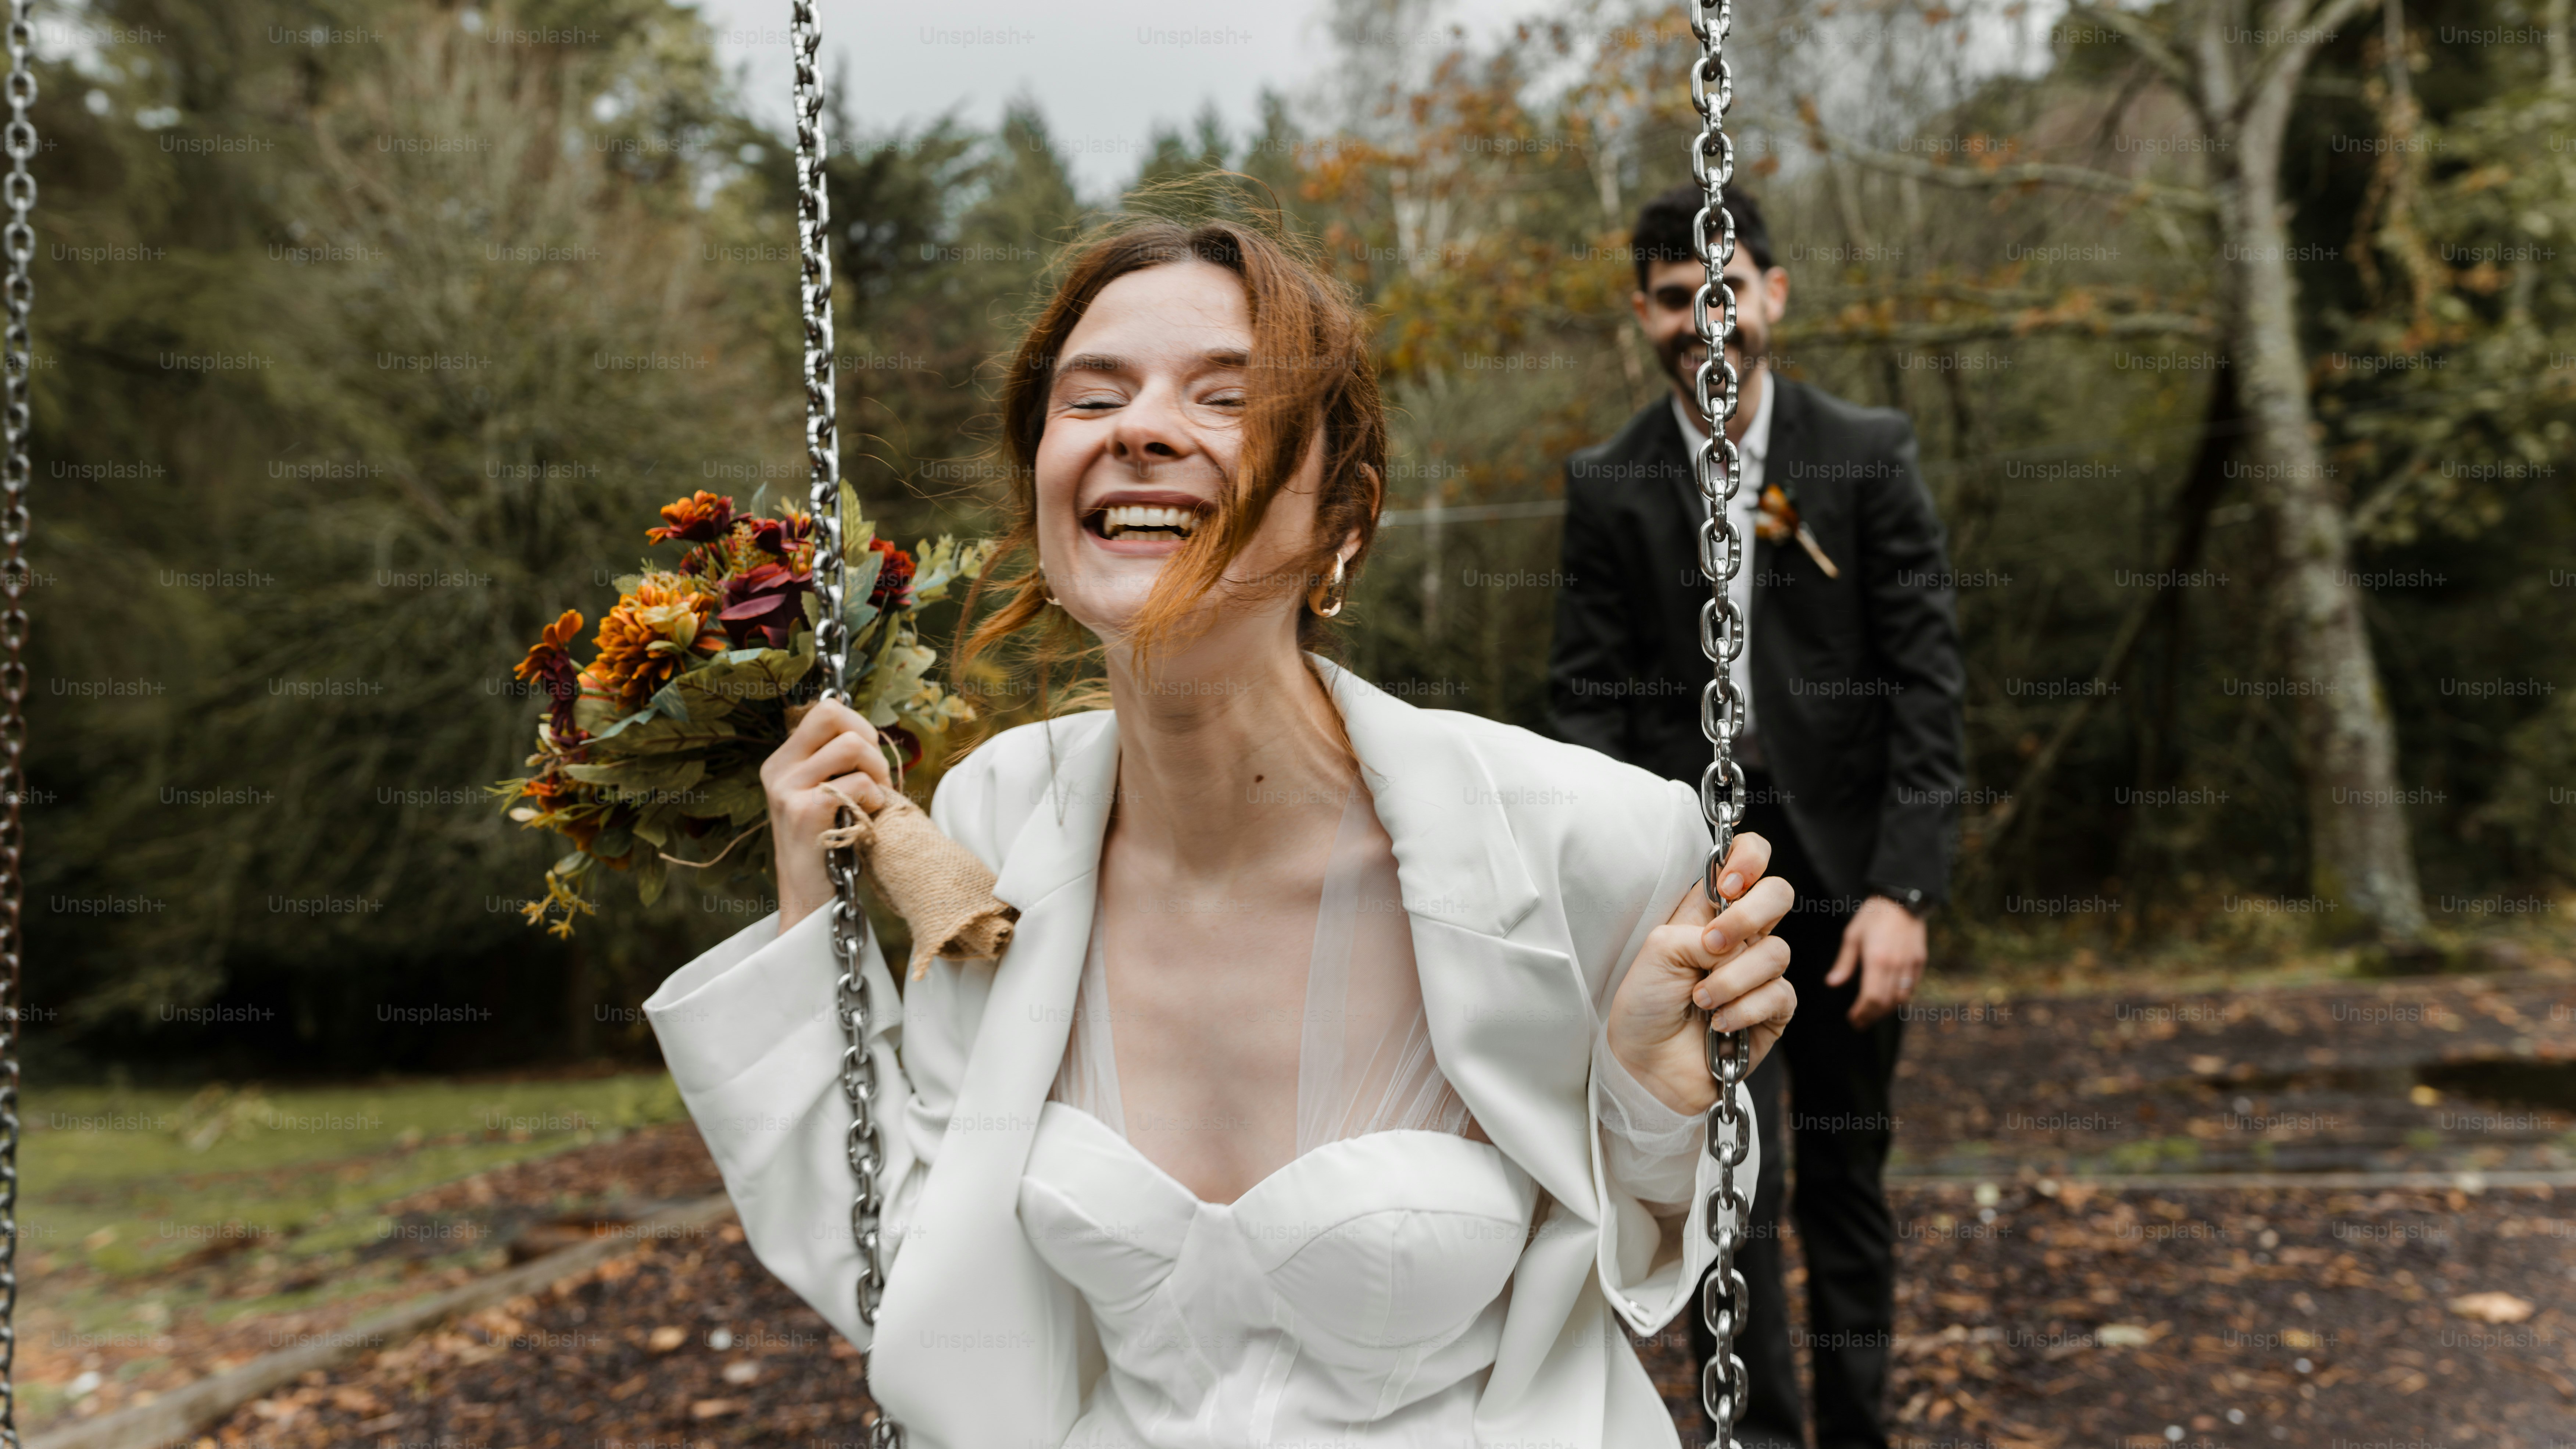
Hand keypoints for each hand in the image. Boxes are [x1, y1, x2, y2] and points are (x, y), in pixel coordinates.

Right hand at [761, 698, 893, 935]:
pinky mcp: (804, 813)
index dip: (857, 726)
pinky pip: (858, 783)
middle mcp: (778, 770)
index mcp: (781, 762)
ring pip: (852, 745)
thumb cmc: (828, 845)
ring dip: (876, 771)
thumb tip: (867, 733)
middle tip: (874, 777)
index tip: (867, 761)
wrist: (809, 900)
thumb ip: (835, 764)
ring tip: (874, 800)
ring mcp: (787, 790)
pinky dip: (875, 798)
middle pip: (833, 714)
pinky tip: (868, 818)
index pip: (825, 710)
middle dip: (867, 740)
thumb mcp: (823, 796)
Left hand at [1604, 833, 1798, 1115]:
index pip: (1748, 859)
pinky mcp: (1774, 1009)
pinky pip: (1779, 994)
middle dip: (1749, 916)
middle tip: (1714, 945)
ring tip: (1701, 1001)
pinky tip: (1719, 1024)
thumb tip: (1732, 937)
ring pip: (1777, 951)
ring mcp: (1760, 972)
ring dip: (1732, 978)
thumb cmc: (1646, 1006)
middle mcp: (1740, 936)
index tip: (1729, 884)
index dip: (1749, 858)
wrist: (1648, 1065)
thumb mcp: (1658, 950)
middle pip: (1779, 894)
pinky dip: (1744, 1009)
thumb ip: (1699, 928)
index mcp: (1709, 911)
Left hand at [1824, 896, 1926, 1026]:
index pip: (1871, 998)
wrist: (1903, 899)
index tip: (1852, 1018)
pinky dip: (1899, 998)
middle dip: (1871, 1017)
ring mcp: (1910, 964)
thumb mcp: (1852, 936)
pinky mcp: (1920, 961)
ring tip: (1871, 1013)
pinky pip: (1910, 988)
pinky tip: (1888, 999)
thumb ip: (1844, 963)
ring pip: (1900, 999)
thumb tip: (1832, 984)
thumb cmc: (1873, 915)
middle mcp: (1896, 965)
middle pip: (1885, 1003)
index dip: (1861, 1013)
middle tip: (1859, 1022)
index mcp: (1877, 960)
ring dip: (1885, 1010)